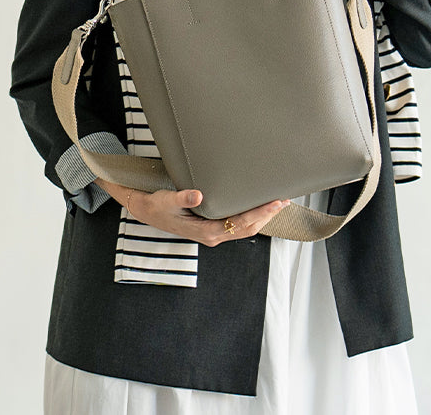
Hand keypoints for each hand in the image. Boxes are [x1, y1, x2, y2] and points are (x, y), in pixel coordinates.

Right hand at [97, 180, 289, 246]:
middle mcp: (213, 235)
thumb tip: (199, 194)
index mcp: (206, 231)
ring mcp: (213, 233)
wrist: (146, 211)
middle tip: (284, 200)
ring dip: (262, 217)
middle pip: (248, 228)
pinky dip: (251, 217)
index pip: (241, 223)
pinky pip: (237, 225)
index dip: (260, 213)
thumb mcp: (167, 199)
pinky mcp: (212, 227)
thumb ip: (183, 196)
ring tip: (277, 203)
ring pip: (245, 229)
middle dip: (267, 215)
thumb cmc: (157, 205)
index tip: (275, 202)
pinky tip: (258, 208)